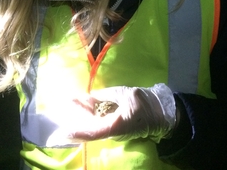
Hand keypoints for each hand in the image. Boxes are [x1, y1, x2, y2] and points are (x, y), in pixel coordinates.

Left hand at [47, 83, 175, 145]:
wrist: (161, 112)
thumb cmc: (145, 103)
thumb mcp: (125, 94)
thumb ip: (106, 95)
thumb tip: (90, 96)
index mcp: (116, 126)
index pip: (92, 133)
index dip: (77, 131)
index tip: (64, 128)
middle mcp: (112, 133)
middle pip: (89, 129)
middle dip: (76, 117)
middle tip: (67, 102)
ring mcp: (113, 132)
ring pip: (93, 126)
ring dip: (82, 115)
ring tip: (72, 100)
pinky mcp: (114, 128)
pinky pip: (98, 124)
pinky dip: (90, 115)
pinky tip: (85, 104)